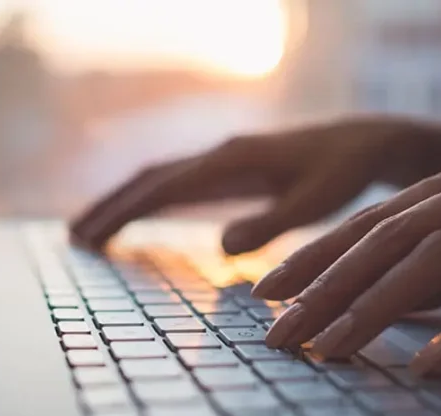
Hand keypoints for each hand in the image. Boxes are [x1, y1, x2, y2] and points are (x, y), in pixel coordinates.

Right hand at [72, 116, 440, 252]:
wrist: (366, 143)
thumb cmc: (346, 173)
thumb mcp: (316, 202)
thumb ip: (272, 223)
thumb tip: (221, 246)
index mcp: (234, 160)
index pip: (165, 186)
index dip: (126, 212)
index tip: (92, 235)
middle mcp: (221, 155)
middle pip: (151, 179)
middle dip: (111, 207)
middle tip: (74, 238)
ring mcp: (224, 161)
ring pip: (160, 180)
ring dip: (124, 204)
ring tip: (89, 232)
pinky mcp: (232, 171)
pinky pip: (179, 185)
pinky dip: (150, 202)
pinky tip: (139, 219)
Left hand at [253, 152, 440, 374]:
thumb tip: (390, 297)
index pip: (372, 221)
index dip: (316, 256)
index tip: (268, 292)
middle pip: (389, 240)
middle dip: (326, 288)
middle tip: (281, 333)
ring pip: (438, 260)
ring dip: (378, 308)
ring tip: (334, 351)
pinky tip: (435, 363)